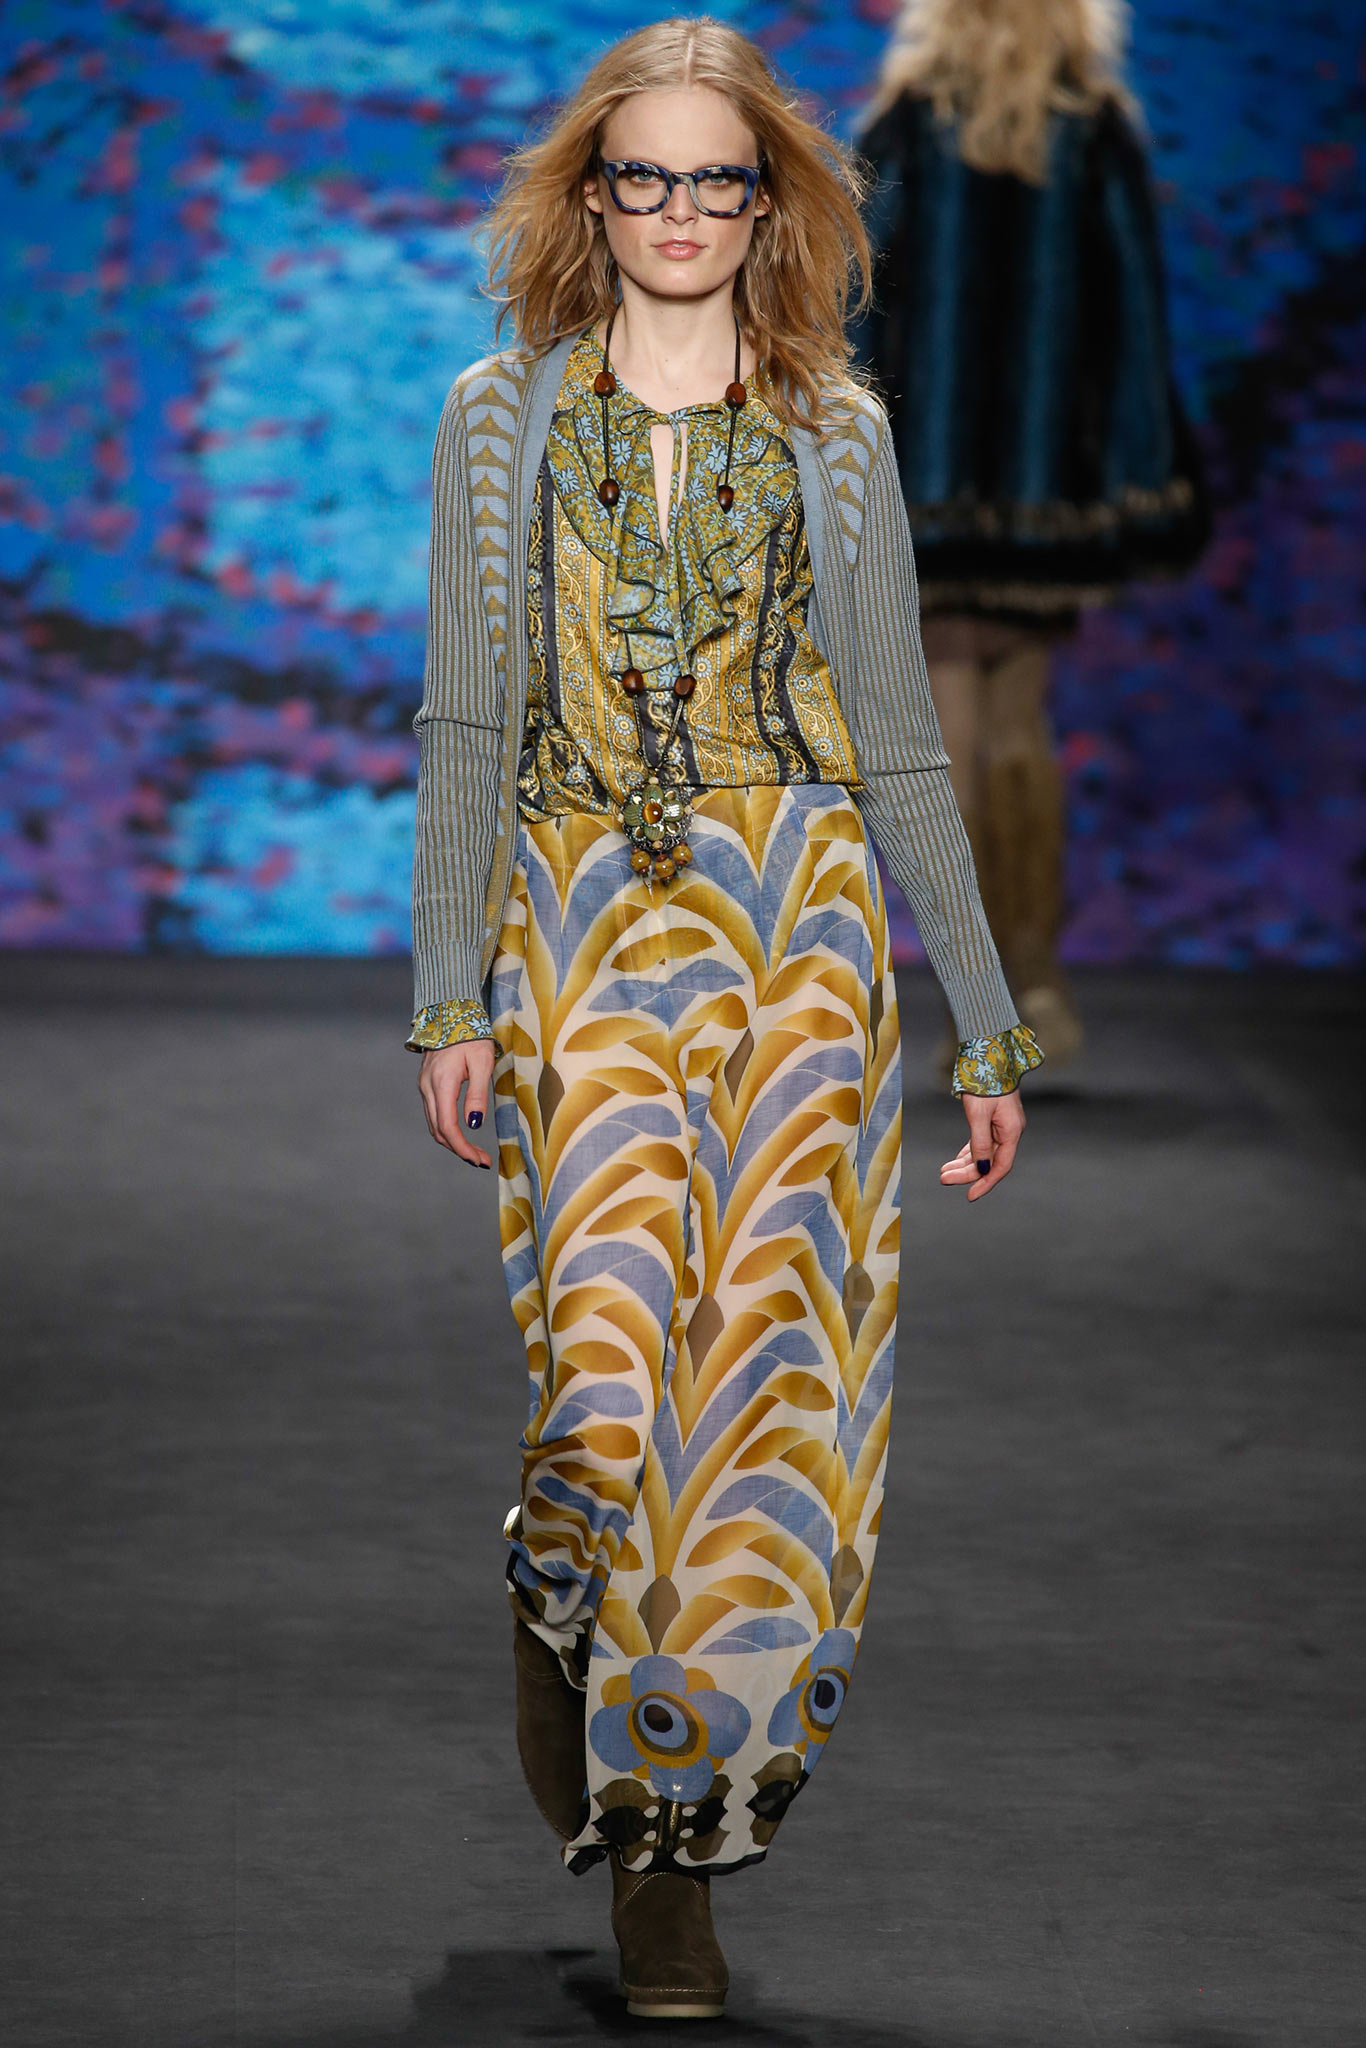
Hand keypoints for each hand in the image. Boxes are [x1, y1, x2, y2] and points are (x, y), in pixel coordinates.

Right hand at [418, 1039, 495, 1167]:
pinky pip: (434, 1113)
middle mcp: (427, 1088)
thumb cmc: (471, 1035)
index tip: (480, 1161)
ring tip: (475, 1152)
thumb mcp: (482, 1062)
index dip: (463, 1148)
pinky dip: (447, 1128)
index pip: (448, 1127)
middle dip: (460, 1149)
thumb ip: (477, 1094)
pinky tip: (462, 1133)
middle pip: (438, 1130)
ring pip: (434, 1124)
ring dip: (453, 1141)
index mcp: (441, 1084)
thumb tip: (474, 1124)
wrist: (452, 1013)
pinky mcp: (427, 1084)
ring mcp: (424, 1086)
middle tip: (482, 1160)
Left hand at [939, 1089, 1025, 1201]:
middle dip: (967, 1173)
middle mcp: (1009, 1131)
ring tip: (944, 1173)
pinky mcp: (992, 1119)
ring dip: (964, 1164)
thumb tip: (982, 1168)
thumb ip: (980, 1143)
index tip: (969, 1195)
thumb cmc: (985, 1082)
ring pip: (983, 1152)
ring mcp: (1001, 1125)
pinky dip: (968, 1152)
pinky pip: (980, 1142)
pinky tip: (955, 1160)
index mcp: (1011, 1131)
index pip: (1000, 1166)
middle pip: (989, 1161)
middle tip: (943, 1179)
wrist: (988, 1054)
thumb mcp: (978, 1114)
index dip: (985, 1183)